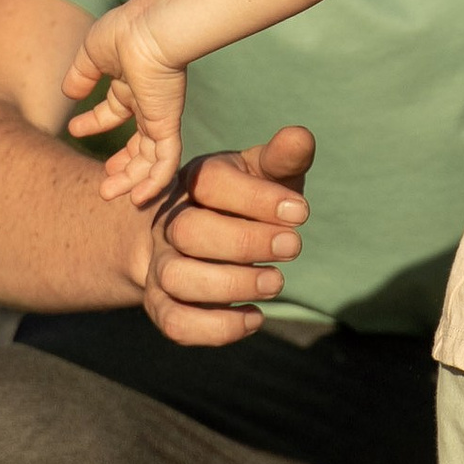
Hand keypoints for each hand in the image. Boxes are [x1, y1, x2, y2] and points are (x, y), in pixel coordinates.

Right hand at [61, 0, 188, 203]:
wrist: (149, 30)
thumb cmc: (123, 33)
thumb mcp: (92, 53)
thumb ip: (81, 74)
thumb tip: (68, 92)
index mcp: (131, 84)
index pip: (114, 110)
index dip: (95, 123)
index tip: (74, 130)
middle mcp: (147, 103)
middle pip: (137, 143)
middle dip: (121, 164)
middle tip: (105, 182)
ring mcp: (159, 116)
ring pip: (149, 158)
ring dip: (131, 180)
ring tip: (108, 194)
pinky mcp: (167, 125)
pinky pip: (165, 161)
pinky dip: (155, 182)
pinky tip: (138, 198)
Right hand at [142, 128, 317, 345]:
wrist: (190, 238)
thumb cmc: (240, 201)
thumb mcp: (261, 174)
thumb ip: (281, 159)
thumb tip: (301, 136)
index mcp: (193, 181)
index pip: (210, 182)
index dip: (256, 198)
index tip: (301, 211)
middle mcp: (169, 222)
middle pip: (189, 231)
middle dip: (245, 241)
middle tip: (293, 246)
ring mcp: (161, 265)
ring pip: (178, 278)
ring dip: (231, 284)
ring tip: (275, 282)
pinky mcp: (163, 305)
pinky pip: (175, 323)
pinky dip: (216, 328)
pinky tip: (254, 318)